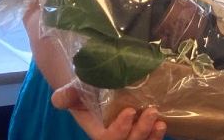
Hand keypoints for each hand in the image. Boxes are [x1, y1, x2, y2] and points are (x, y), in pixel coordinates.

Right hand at [51, 82, 166, 139]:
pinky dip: (156, 137)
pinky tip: (162, 125)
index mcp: (97, 131)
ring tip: (160, 122)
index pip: (106, 139)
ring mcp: (128, 136)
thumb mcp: (73, 92)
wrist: (98, 89)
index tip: (129, 111)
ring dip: (151, 137)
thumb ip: (66, 95)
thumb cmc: (85, 92)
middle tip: (151, 112)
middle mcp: (113, 138)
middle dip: (140, 132)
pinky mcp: (140, 132)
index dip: (119, 129)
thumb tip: (60, 98)